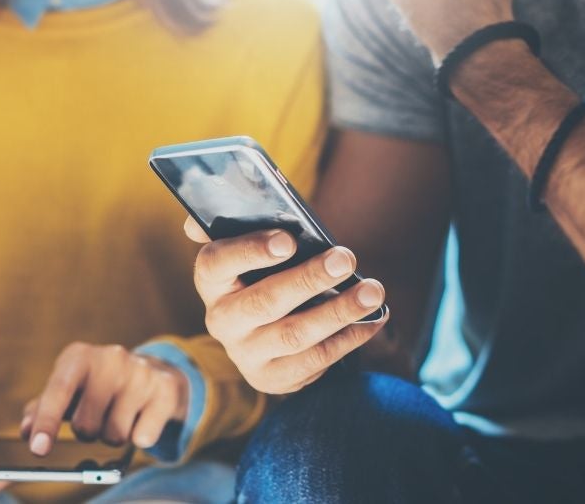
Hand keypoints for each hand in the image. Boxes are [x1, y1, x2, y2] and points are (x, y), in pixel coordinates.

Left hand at [22, 342, 188, 454]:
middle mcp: (111, 358)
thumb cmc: (98, 385)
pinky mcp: (164, 389)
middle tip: (94, 419)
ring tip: (118, 416)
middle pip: (85, 424)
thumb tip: (27, 430)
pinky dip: (139, 438)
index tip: (38, 448)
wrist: (151, 373)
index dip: (47, 421)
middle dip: (87, 432)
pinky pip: (143, 437)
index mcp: (79, 356)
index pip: (59, 390)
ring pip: (114, 435)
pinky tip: (141, 419)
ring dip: (112, 436)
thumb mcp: (68, 389)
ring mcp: (140, 372)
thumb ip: (42, 408)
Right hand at [185, 218, 388, 393]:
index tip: (289, 240)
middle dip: (308, 279)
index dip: (251, 251)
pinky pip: (315, 360)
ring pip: (295, 334)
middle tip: (345, 259)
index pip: (217, 263)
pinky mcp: (271, 377)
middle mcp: (221, 320)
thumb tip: (225, 206)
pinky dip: (348, 338)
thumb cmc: (261, 276)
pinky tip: (372, 319)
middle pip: (265, 301)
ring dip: (338, 312)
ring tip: (373, 292)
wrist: (258, 336)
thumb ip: (236, 225)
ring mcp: (245, 353)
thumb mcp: (247, 250)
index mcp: (211, 281)